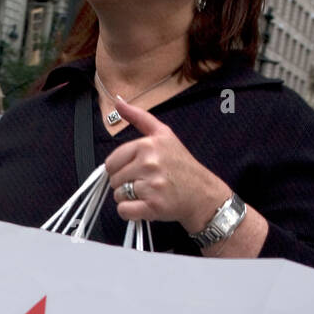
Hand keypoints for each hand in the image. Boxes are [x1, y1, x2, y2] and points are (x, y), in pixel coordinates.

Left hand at [104, 96, 230, 233]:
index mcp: (148, 145)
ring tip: (148, 193)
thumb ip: (139, 117)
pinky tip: (144, 206)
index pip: (111, 162)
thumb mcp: (163, 134)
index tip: (136, 170)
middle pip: (114, 180)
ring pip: (118, 196)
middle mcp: (150, 163)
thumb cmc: (181, 164)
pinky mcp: (153, 206)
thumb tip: (118, 101)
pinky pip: (124, 211)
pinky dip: (130, 212)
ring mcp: (152, 185)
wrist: (202, 193)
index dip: (120, 169)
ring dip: (129, 198)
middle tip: (145, 183)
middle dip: (125, 184)